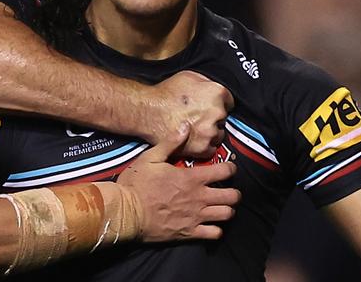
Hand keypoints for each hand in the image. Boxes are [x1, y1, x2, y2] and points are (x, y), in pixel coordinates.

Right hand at [117, 125, 239, 242]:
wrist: (126, 212)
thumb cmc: (137, 183)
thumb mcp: (151, 157)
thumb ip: (171, 142)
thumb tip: (186, 126)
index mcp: (192, 177)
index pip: (224, 171)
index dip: (230, 168)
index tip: (228, 168)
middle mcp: (199, 197)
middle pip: (231, 196)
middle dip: (234, 192)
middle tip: (228, 190)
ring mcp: (196, 217)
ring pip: (227, 215)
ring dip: (227, 210)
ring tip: (221, 207)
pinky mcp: (189, 233)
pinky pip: (214, 234)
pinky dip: (216, 229)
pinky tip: (211, 224)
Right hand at [151, 71, 233, 158]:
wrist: (148, 111)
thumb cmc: (164, 94)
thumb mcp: (188, 76)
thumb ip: (207, 83)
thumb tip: (213, 88)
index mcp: (217, 93)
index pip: (229, 101)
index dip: (219, 104)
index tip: (210, 107)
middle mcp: (217, 112)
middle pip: (223, 118)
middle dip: (213, 118)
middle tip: (198, 117)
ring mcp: (210, 131)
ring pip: (218, 134)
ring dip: (209, 133)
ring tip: (194, 128)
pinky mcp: (202, 147)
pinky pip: (211, 149)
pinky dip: (203, 146)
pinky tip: (192, 138)